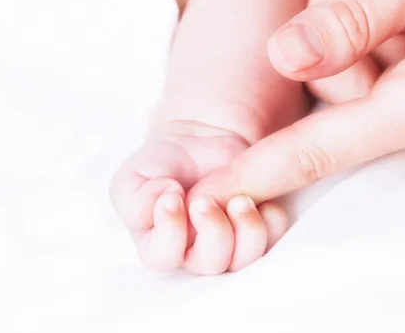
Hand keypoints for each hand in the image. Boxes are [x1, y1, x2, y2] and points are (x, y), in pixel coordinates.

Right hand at [110, 122, 286, 274]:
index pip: (162, 257)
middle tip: (206, 201)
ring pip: (244, 258)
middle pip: (210, 264)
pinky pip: (273, 238)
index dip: (169, 232)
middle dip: (213, 232)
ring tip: (240, 200)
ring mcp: (230, 243)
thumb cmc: (161, 166)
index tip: (173, 197)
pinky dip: (271, 222)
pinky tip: (261, 200)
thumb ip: (133, 200)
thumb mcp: (130, 179)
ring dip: (246, 230)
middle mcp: (196, 252)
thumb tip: (164, 200)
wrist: (196, 141)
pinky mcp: (257, 228)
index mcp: (160, 245)